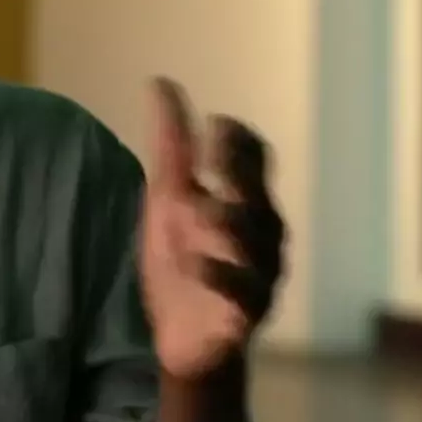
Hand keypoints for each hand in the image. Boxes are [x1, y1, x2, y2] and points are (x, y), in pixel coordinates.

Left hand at [138, 79, 286, 380]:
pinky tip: (194, 261)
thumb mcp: (169, 200)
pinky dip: (221, 276)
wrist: (183, 339)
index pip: (256, 160)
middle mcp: (261, 234)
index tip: (214, 123)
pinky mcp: (245, 313)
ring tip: (199, 204)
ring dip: (229, 220)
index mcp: (244, 201)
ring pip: (258, 243)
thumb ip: (171, 148)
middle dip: (241, 170)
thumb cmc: (184, 262)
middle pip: (259, 194)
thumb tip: (160, 82)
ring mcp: (259, 273)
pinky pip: (243, 293)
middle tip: (215, 145)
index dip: (240, 141)